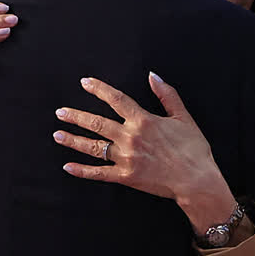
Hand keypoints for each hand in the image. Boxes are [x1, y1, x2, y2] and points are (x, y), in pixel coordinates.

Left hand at [53, 73, 236, 234]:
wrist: (197, 180)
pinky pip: (99, 173)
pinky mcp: (126, 177)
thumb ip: (166, 95)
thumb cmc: (193, 149)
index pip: (116, 99)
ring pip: (94, 147)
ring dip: (73, 140)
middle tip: (60, 112)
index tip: (85, 83)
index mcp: (144, 120)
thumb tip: (153, 75)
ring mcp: (126, 158)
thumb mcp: (183, 117)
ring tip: (58, 134)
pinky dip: (83, 170)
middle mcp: (131, 138)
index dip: (99, 89)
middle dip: (76, 116)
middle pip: (97, 123)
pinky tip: (68, 166)